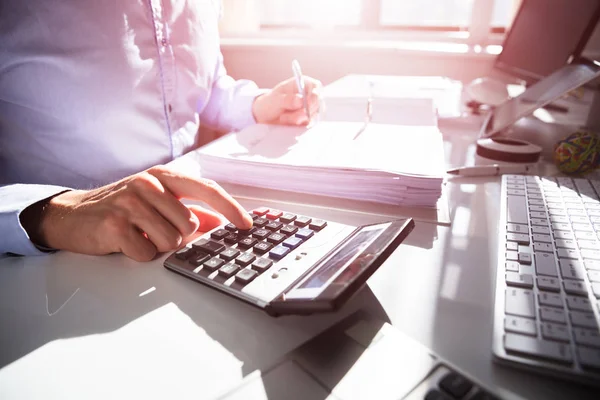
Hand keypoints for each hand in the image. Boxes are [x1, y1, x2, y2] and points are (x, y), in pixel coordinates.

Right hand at [21, 165, 252, 261]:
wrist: (71, 215)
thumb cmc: (119, 208)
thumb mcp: (154, 203)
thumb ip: (186, 211)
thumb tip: (215, 224)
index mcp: (162, 177)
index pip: (206, 189)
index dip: (230, 208)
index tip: (246, 224)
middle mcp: (148, 184)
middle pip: (189, 225)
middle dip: (176, 236)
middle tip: (153, 230)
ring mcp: (130, 203)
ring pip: (170, 241)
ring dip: (156, 245)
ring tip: (138, 234)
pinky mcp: (115, 225)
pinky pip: (147, 253)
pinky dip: (139, 254)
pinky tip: (125, 242)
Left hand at [252, 76, 321, 124]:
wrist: (266, 116)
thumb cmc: (271, 103)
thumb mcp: (275, 100)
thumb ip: (287, 100)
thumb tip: (300, 100)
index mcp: (303, 83)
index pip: (316, 86)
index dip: (314, 95)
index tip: (307, 104)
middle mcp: (309, 95)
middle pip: (316, 103)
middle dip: (301, 111)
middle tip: (285, 115)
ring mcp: (310, 108)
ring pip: (311, 115)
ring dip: (296, 118)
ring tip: (283, 117)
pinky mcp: (308, 119)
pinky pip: (308, 124)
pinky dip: (297, 124)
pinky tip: (287, 121)